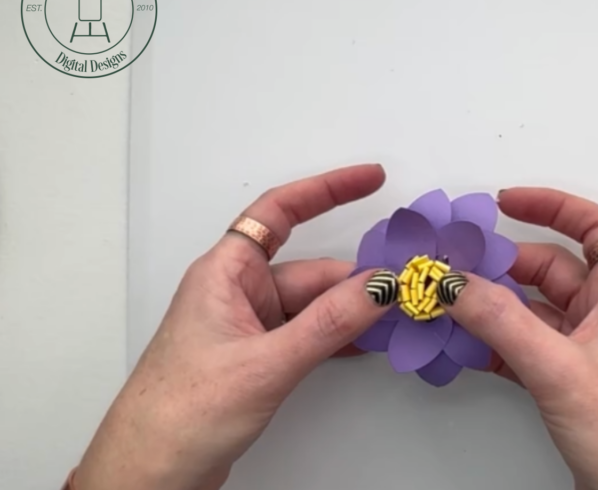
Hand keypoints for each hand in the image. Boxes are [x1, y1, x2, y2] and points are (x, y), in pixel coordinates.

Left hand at [74, 164, 390, 489]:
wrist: (151, 473)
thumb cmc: (181, 413)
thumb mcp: (267, 363)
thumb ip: (329, 324)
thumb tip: (379, 287)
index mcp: (226, 273)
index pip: (280, 212)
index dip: (327, 189)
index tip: (371, 179)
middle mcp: (238, 292)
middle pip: (311, 268)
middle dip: (357, 278)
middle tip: (404, 287)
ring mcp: (250, 326)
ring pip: (314, 304)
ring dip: (351, 311)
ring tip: (395, 318)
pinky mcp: (259, 358)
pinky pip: (309, 332)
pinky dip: (339, 336)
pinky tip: (368, 345)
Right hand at [441, 188, 597, 489]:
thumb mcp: (560, 368)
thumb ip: (502, 322)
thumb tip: (456, 282)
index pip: (595, 227)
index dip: (554, 205)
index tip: (507, 201)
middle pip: (551, 268)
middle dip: (503, 264)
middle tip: (456, 266)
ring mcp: (587, 353)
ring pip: (534, 311)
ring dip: (493, 307)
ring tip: (450, 306)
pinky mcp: (571, 386)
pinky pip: (526, 348)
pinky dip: (495, 344)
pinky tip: (466, 349)